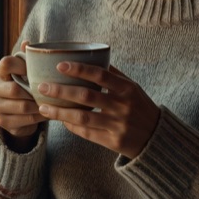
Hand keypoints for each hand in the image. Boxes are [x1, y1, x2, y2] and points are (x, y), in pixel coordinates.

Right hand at [0, 42, 44, 150]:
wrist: (19, 114)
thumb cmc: (25, 86)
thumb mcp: (27, 72)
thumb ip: (27, 58)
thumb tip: (27, 43)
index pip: (6, 63)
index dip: (23, 65)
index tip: (36, 71)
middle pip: (14, 89)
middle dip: (34, 92)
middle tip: (49, 92)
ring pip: (22, 106)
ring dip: (39, 106)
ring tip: (51, 104)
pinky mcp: (2, 121)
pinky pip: (25, 120)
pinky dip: (38, 117)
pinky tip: (46, 114)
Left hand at [35, 62, 160, 159]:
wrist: (156, 138)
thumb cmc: (140, 107)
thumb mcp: (132, 88)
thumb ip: (113, 74)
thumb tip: (90, 57)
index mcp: (127, 89)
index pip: (101, 75)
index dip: (80, 69)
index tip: (60, 65)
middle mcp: (122, 106)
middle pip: (87, 96)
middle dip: (61, 91)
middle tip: (42, 87)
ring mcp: (117, 125)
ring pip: (83, 117)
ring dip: (60, 112)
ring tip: (43, 107)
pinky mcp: (112, 141)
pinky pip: (86, 133)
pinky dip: (71, 125)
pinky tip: (60, 119)